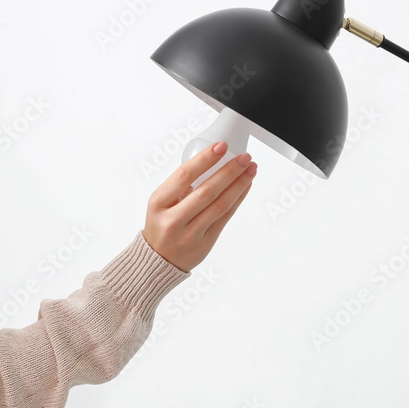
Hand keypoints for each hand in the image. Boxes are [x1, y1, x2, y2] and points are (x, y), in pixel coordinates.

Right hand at [142, 142, 257, 272]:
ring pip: (219, 205)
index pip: (184, 176)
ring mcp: (190, 233)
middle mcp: (173, 219)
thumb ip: (181, 186)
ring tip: (250, 170)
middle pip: (207, 191)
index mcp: (159, 203)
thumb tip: (212, 162)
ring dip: (238, 185)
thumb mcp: (161, 204)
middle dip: (229, 171)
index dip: (205, 159)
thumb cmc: (161, 225)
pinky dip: (237, 199)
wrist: (158, 260)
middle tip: (244, 158)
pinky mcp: (205, 242)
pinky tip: (245, 186)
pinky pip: (225, 217)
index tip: (221, 147)